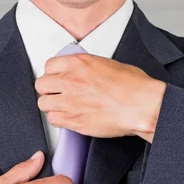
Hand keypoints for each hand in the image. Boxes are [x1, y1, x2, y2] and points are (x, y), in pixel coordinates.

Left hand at [35, 53, 165, 141]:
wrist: (142, 106)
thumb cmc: (133, 86)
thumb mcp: (108, 64)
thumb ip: (88, 68)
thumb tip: (82, 72)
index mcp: (78, 63)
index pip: (49, 65)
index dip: (53, 74)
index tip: (58, 79)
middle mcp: (70, 81)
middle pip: (41, 85)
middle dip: (48, 90)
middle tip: (57, 94)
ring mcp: (70, 102)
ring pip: (43, 104)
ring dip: (51, 106)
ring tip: (62, 108)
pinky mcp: (74, 121)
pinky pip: (53, 120)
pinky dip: (59, 120)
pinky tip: (69, 118)